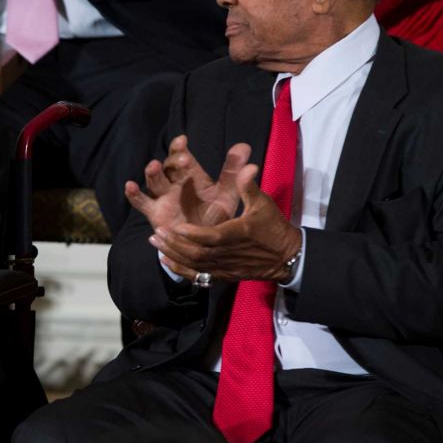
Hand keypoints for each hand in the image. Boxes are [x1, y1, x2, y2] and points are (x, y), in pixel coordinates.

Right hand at [126, 137, 252, 231]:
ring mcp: (162, 198)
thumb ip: (233, 172)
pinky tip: (129, 186)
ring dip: (153, 173)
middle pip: (167, 166)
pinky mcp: (154, 213)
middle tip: (183, 160)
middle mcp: (174, 183)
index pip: (181, 156)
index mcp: (190, 175)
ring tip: (154, 166)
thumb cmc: (215, 215)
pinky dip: (134, 195)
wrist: (206, 245)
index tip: (183, 141)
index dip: (179, 147)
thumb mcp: (226, 193)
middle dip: (172, 161)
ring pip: (153, 182)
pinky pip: (141, 202)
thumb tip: (245, 146)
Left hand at [149, 166, 302, 283]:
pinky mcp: (224, 276)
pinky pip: (199, 276)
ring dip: (173, 254)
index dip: (193, 234)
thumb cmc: (273, 227)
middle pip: (197, 253)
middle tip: (157, 231)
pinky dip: (181, 269)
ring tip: (156, 241)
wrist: (286, 257)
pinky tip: (166, 260)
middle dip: (175, 243)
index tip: (176, 226)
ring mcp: (225, 267)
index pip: (212, 237)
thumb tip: (248, 166)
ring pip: (195, 265)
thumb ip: (249, 187)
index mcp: (237, 235)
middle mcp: (228, 254)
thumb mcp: (263, 204)